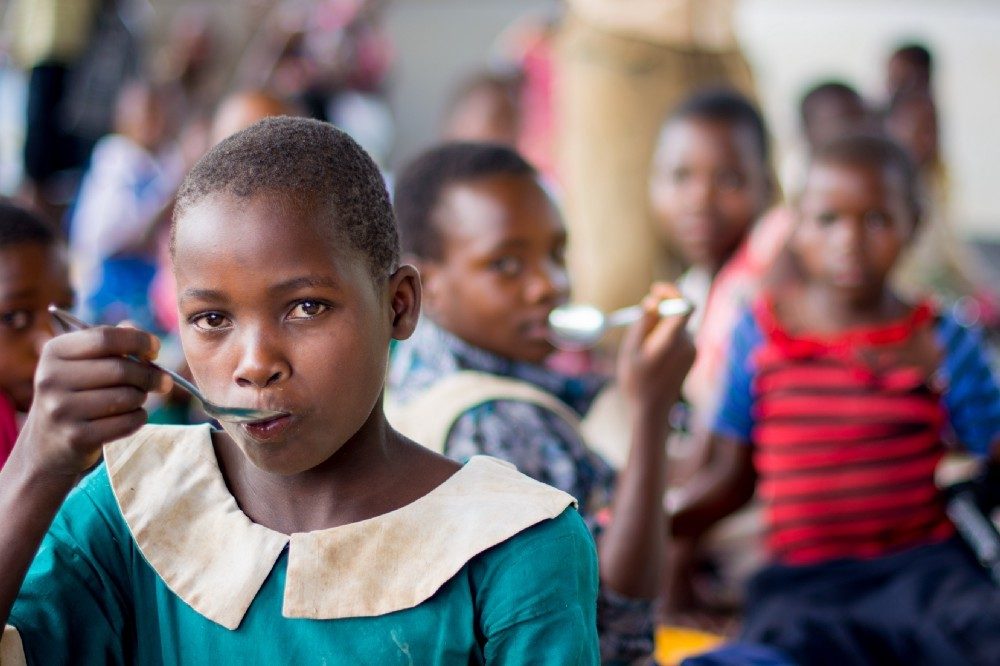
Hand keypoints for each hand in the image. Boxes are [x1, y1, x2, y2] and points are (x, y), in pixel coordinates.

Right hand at [16, 325, 170, 477]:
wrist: (47, 444)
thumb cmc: (77, 393)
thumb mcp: (83, 362)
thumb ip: (112, 341)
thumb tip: (144, 337)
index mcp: (54, 352)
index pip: (105, 338)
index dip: (139, 341)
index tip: (155, 350)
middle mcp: (52, 379)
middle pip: (121, 369)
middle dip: (150, 375)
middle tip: (163, 381)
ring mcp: (61, 410)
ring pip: (128, 397)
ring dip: (142, 398)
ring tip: (136, 399)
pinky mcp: (76, 437)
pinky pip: (128, 422)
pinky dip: (139, 418)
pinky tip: (132, 416)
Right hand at [617, 283, 695, 413]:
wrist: (652, 410)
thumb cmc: (636, 381)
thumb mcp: (631, 350)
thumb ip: (644, 323)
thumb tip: (652, 300)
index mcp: (673, 341)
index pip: (684, 304)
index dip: (672, 292)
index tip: (655, 289)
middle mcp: (688, 343)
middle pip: (679, 312)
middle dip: (660, 310)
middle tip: (642, 316)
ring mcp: (693, 350)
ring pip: (677, 324)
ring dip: (661, 325)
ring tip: (642, 346)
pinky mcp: (692, 356)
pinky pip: (679, 335)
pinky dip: (666, 336)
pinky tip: (652, 354)